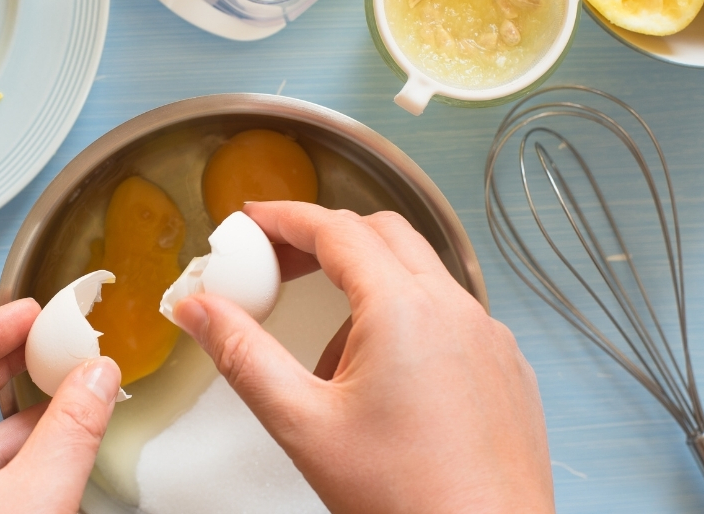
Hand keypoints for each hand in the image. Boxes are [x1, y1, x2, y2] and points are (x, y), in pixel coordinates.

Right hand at [170, 202, 553, 513]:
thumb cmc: (406, 498)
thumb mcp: (302, 424)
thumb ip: (242, 356)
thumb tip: (197, 310)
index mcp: (403, 310)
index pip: (336, 230)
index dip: (287, 217)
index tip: (253, 219)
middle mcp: (455, 308)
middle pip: (383, 234)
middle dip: (327, 240)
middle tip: (281, 267)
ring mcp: (489, 336)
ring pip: (419, 276)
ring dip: (367, 288)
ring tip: (331, 363)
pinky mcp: (506, 366)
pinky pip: (451, 315)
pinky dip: (408, 320)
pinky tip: (386, 383)